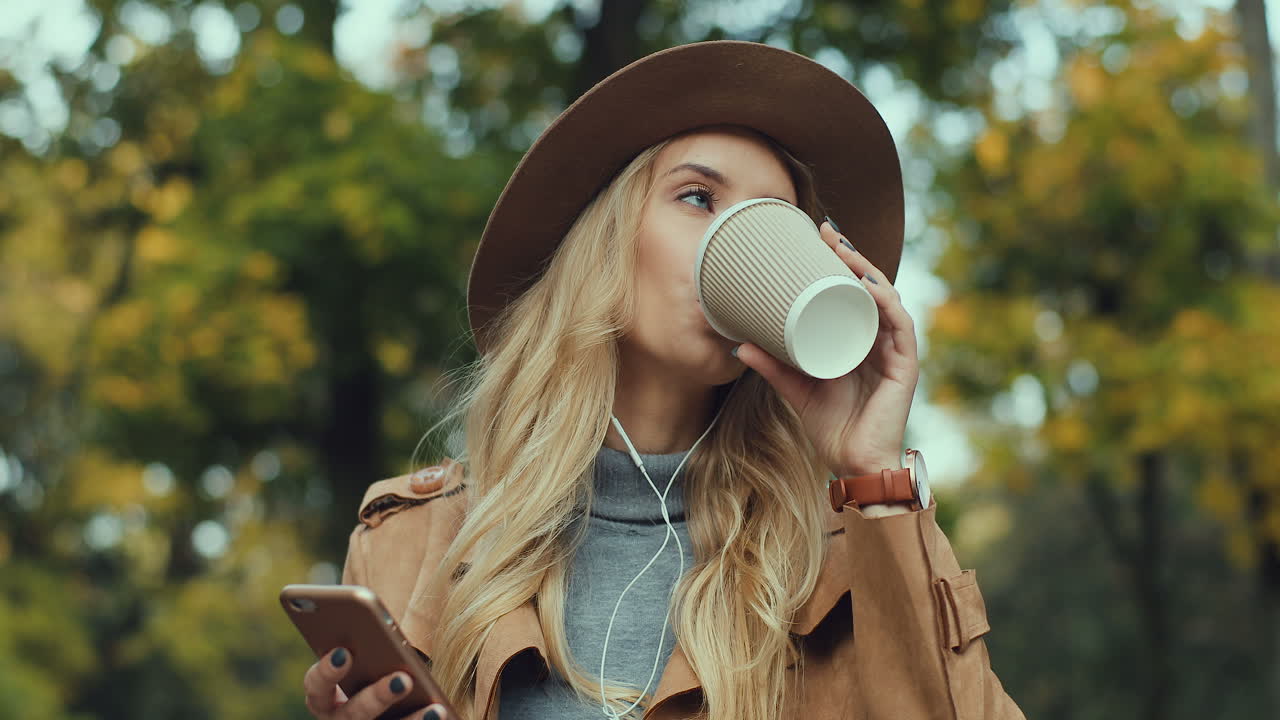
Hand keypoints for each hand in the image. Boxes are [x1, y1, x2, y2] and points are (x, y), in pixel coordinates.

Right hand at [303, 647, 445, 719]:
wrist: (390, 696)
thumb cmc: (371, 661)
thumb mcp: (365, 650)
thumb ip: (365, 637)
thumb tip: (371, 601)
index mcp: (323, 695)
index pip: (316, 685)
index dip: (327, 671)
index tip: (344, 652)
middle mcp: (339, 718)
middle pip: (352, 714)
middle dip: (377, 696)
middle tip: (402, 679)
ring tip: (434, 708)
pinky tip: (442, 711)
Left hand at [732, 220, 919, 478]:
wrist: (853, 464)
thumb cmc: (830, 427)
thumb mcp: (795, 388)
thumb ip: (771, 366)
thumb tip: (736, 344)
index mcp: (858, 340)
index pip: (853, 291)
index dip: (840, 262)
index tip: (817, 236)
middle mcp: (879, 339)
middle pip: (871, 286)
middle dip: (852, 255)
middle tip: (827, 231)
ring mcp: (894, 350)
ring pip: (886, 297)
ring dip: (866, 270)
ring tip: (842, 251)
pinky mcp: (904, 366)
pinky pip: (900, 326)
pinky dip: (885, 303)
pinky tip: (868, 287)